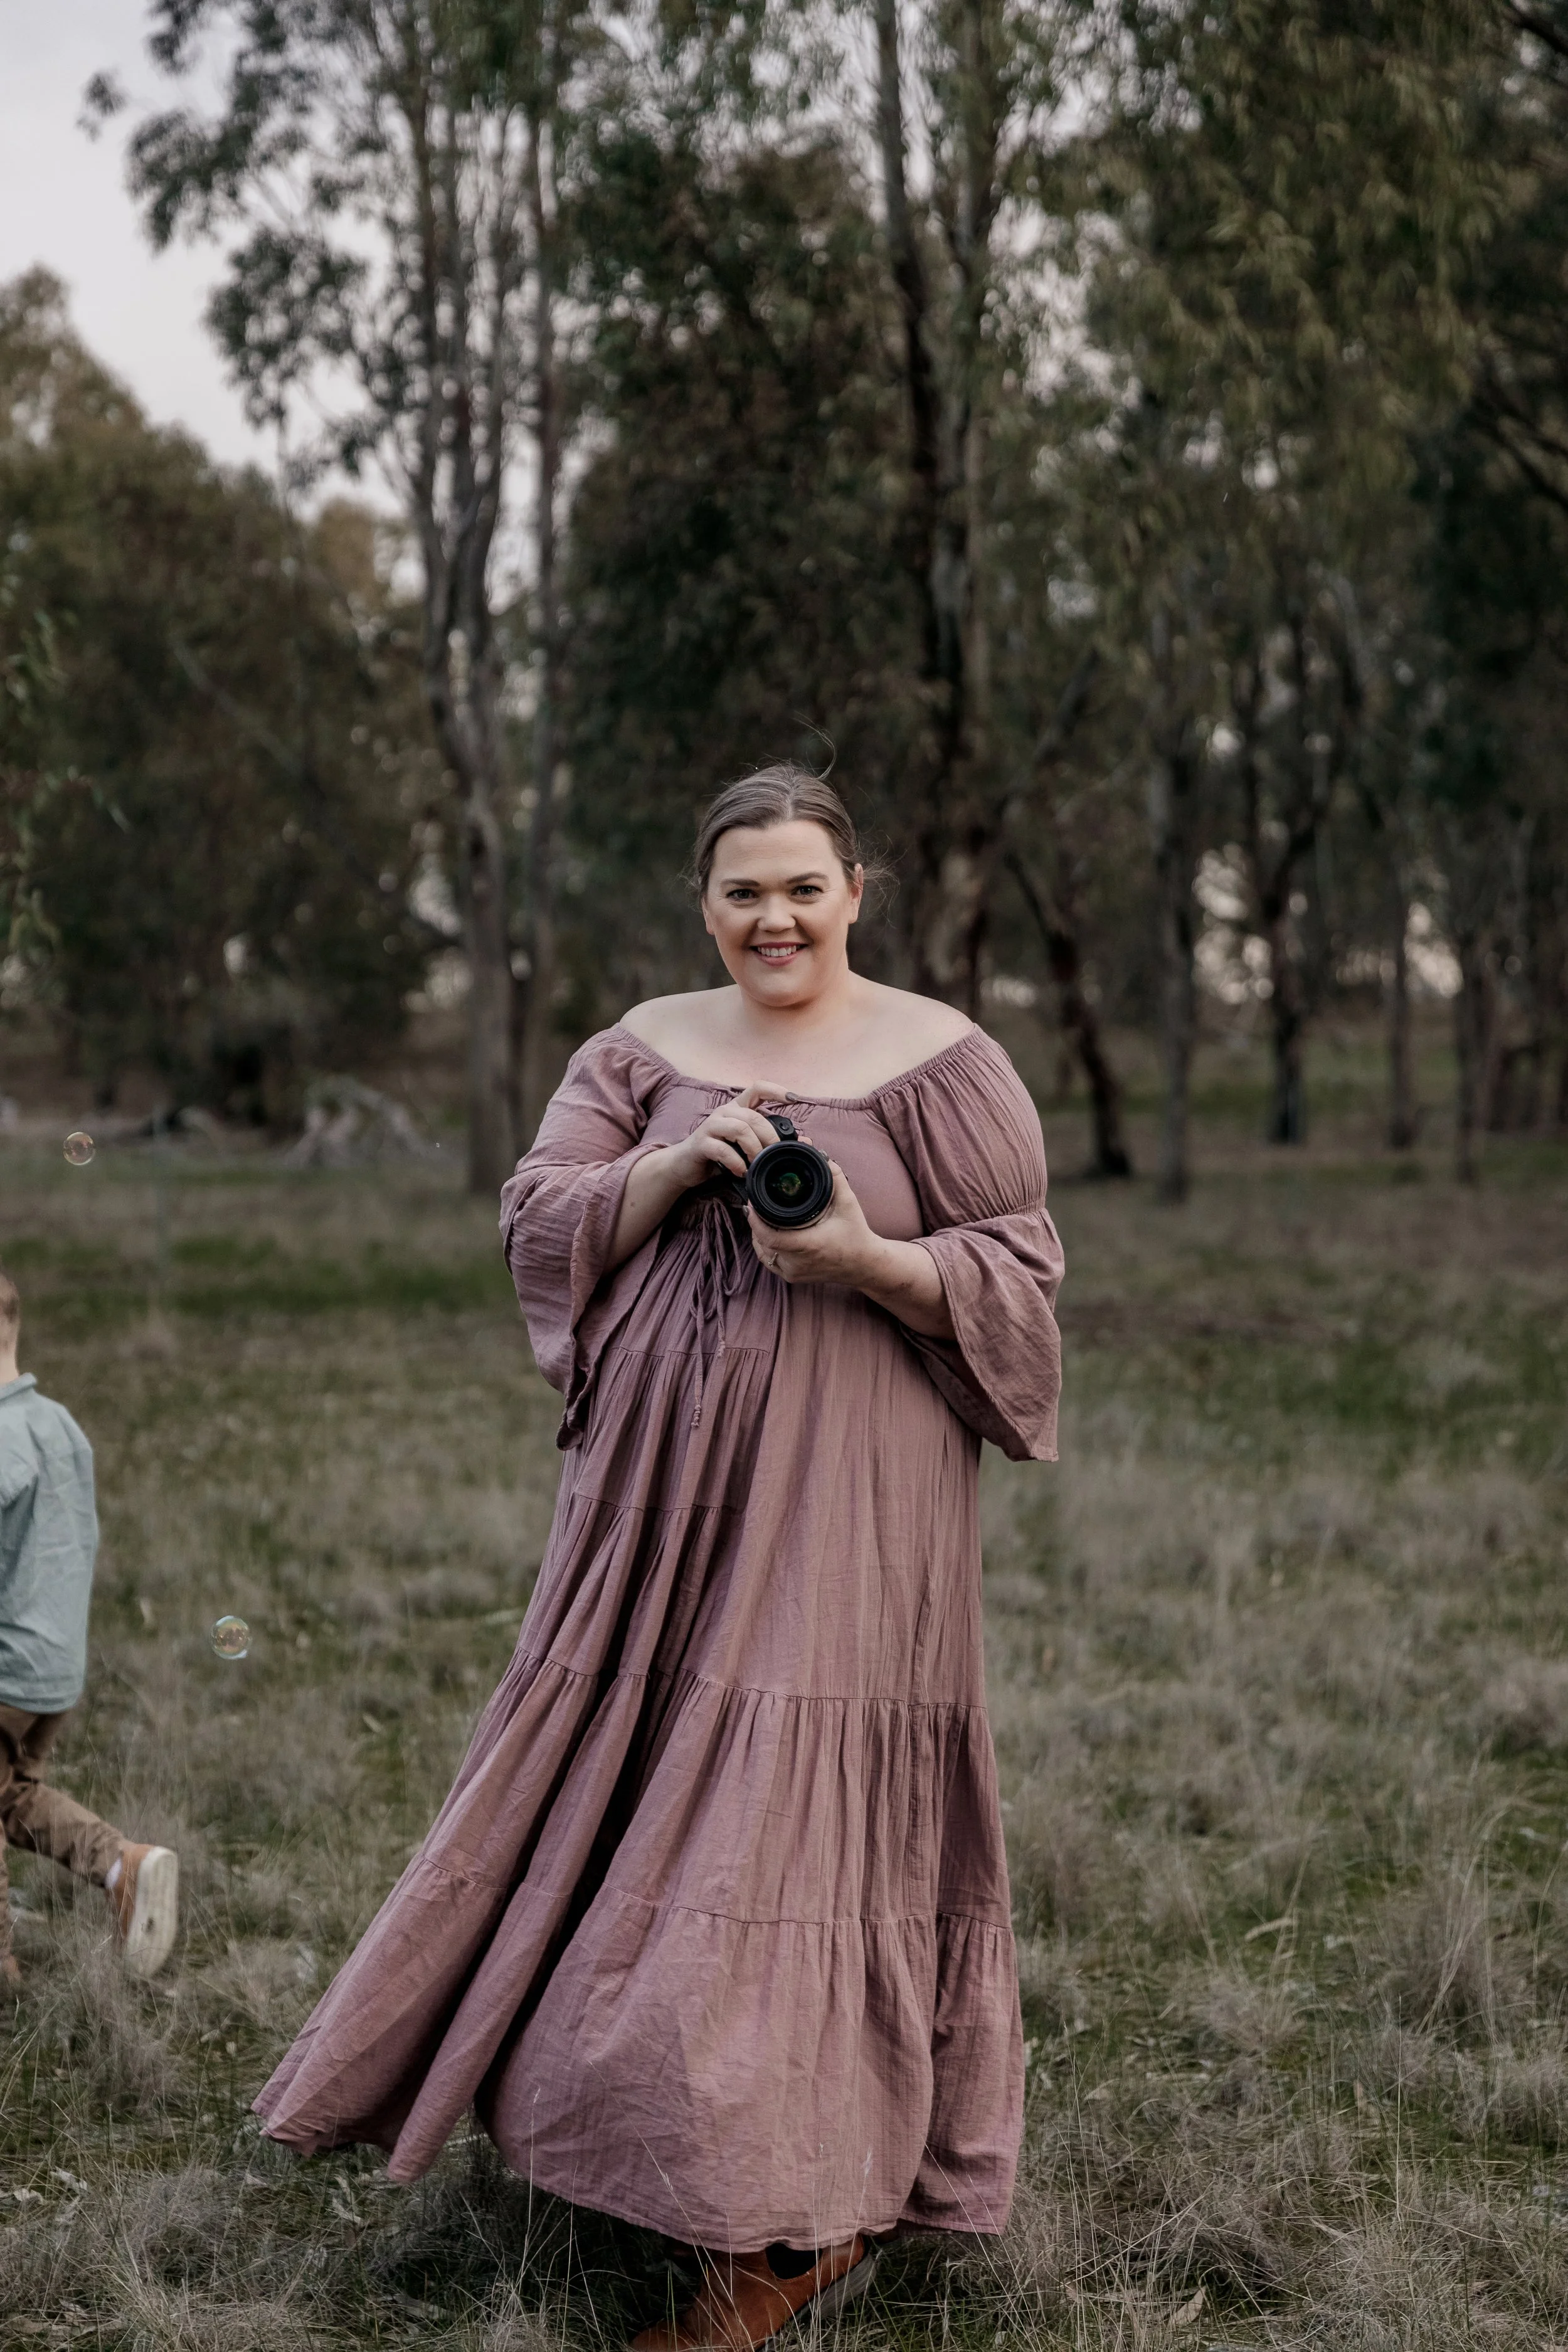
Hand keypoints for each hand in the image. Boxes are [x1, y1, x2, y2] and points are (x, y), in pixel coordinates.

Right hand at [664, 1081, 799, 1192]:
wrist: (685, 1166)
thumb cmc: (719, 1154)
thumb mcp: (745, 1146)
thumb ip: (766, 1141)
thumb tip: (802, 1142)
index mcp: (737, 1109)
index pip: (757, 1088)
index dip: (776, 1090)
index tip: (794, 1099)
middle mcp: (724, 1112)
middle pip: (753, 1116)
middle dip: (769, 1136)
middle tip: (774, 1154)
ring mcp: (711, 1126)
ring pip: (740, 1128)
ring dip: (753, 1148)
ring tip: (756, 1164)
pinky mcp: (701, 1143)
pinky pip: (722, 1149)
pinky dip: (736, 1162)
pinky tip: (740, 1171)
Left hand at [745, 1156, 883, 1287]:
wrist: (864, 1265)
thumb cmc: (857, 1235)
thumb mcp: (849, 1203)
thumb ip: (835, 1177)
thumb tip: (819, 1155)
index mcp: (808, 1246)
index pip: (768, 1236)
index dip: (755, 1219)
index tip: (752, 1201)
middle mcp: (798, 1263)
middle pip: (762, 1241)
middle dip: (756, 1222)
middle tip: (757, 1203)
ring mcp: (794, 1273)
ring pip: (763, 1252)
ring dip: (759, 1235)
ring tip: (761, 1216)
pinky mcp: (793, 1278)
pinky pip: (769, 1262)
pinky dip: (766, 1248)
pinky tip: (767, 1235)